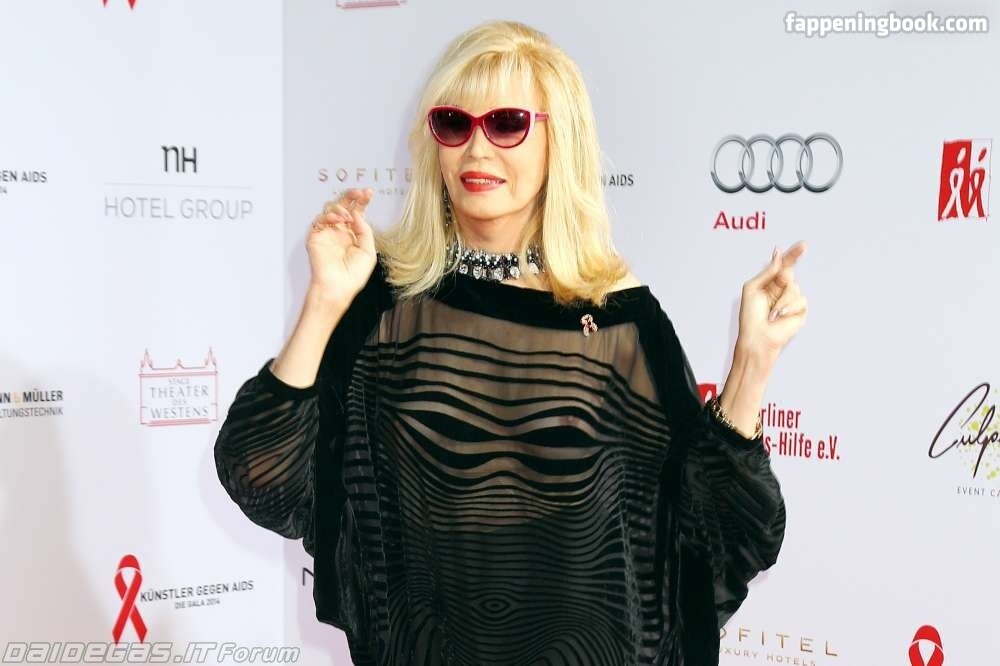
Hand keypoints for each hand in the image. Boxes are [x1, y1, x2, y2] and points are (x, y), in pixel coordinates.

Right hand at [307, 188, 376, 304]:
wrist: (338, 287)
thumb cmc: (353, 276)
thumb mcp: (368, 251)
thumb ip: (364, 230)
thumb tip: (357, 213)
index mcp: (352, 235)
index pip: (356, 213)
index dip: (362, 202)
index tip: (368, 193)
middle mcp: (340, 232)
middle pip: (343, 206)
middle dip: (351, 196)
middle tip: (359, 192)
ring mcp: (327, 233)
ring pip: (330, 210)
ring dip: (341, 208)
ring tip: (348, 217)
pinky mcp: (315, 237)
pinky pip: (319, 220)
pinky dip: (329, 217)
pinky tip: (339, 221)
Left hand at [736, 241, 808, 363]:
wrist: (758, 337)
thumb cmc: (751, 316)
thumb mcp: (753, 288)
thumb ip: (768, 272)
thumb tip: (779, 254)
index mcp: (770, 282)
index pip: (783, 264)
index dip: (793, 254)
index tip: (803, 245)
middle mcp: (782, 288)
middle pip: (790, 272)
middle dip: (783, 279)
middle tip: (775, 288)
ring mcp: (791, 299)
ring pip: (794, 287)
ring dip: (780, 300)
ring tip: (771, 313)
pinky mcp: (800, 310)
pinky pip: (800, 300)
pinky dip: (788, 308)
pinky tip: (779, 316)